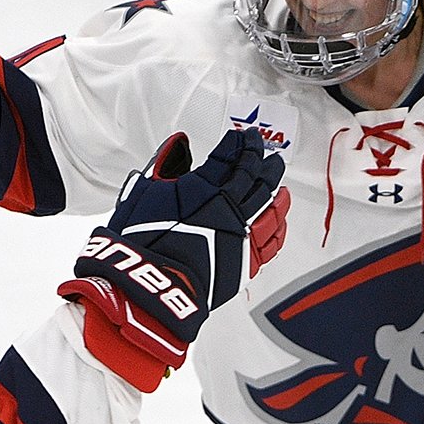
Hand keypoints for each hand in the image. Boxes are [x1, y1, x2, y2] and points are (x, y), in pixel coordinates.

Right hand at [59, 129, 287, 389]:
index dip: (241, 142)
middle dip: (265, 161)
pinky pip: (272, 240)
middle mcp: (231, 207)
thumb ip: (166, 164)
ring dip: (278, 191)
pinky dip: (279, 227)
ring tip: (281, 184)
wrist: (151, 287)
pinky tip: (280, 221)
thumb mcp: (144, 192)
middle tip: (269, 153)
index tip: (243, 136)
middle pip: (258, 176)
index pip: (233, 154)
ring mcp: (243, 234)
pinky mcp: (247, 261)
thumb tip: (179, 143)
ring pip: (272, 206)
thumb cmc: (142, 242)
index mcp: (206, 185)